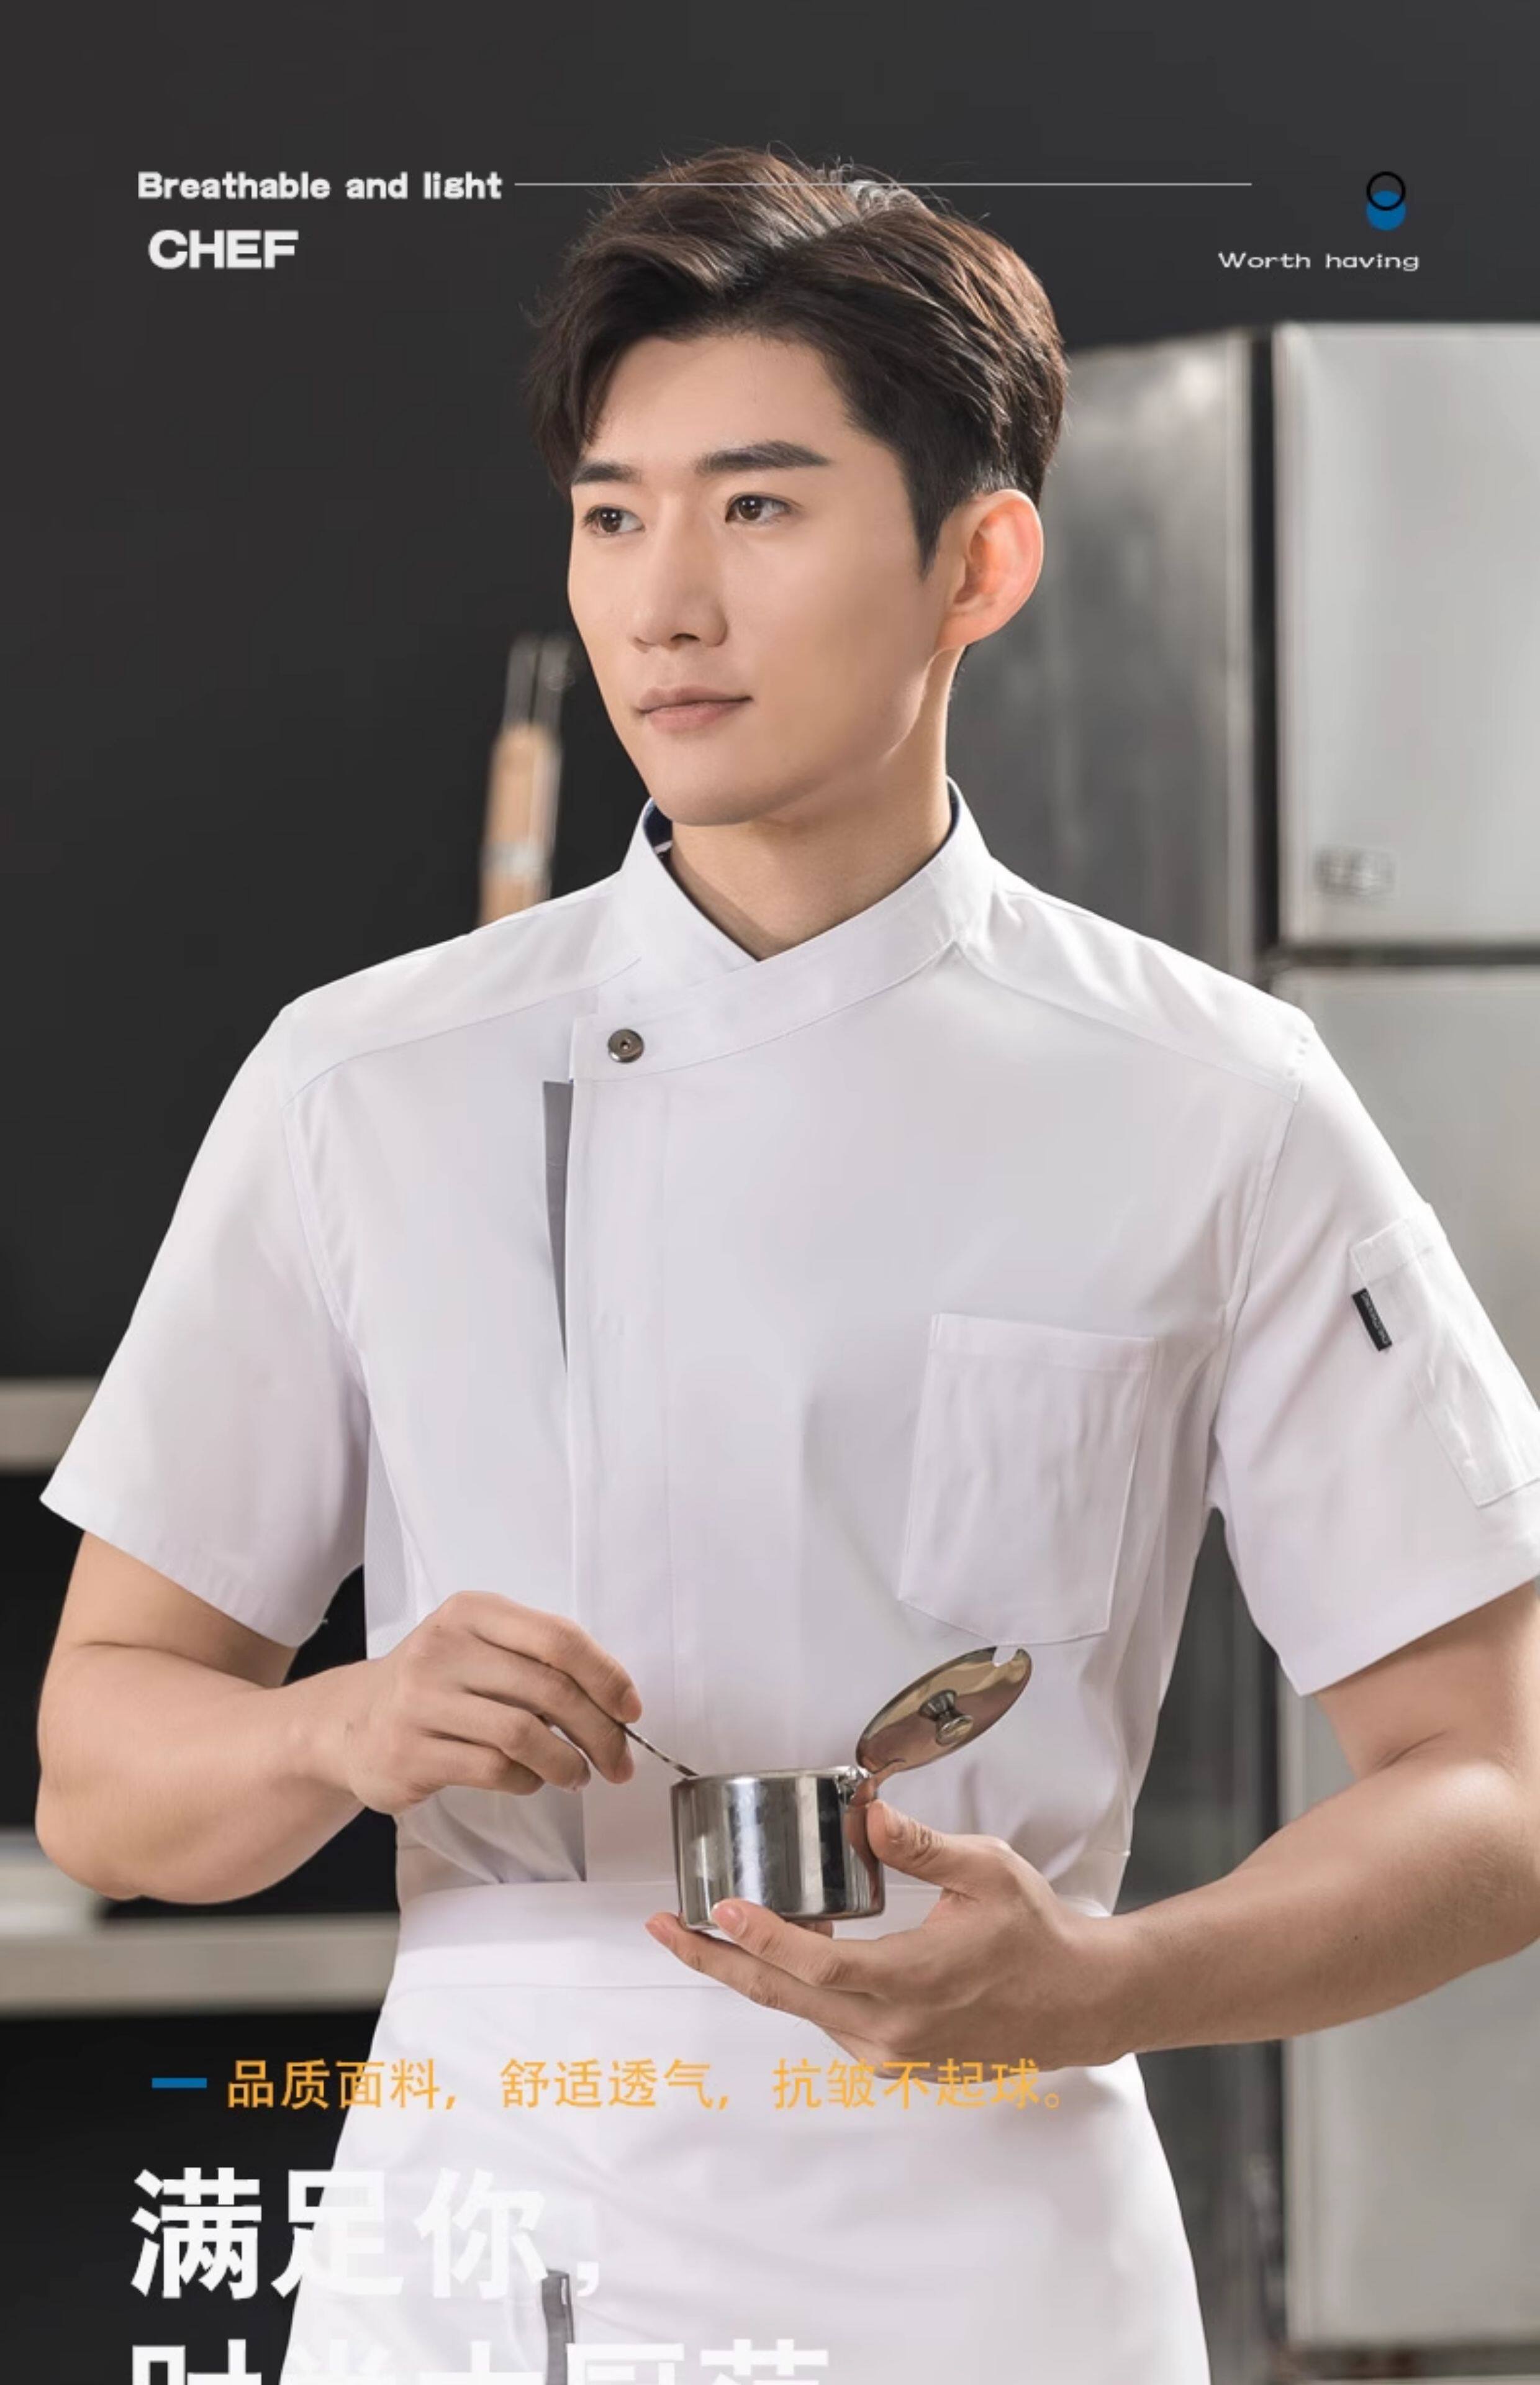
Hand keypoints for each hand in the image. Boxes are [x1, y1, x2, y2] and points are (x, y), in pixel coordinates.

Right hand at [322, 1591, 641, 1814]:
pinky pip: (493, 1769)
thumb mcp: (479, 1647)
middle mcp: (443, 1649)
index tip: (631, 1709)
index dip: (607, 1676)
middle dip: (600, 1732)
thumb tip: (614, 1699)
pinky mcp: (411, 1753)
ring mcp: (422, 1702)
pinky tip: (529, 1780)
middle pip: (550, 1690)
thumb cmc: (434, 1684)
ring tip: (577, 1775)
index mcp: (471, 1613)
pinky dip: (526, 1780)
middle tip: (618, 1760)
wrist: (350, 1722)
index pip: (559, 1638)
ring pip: (524, 1734)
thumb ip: (538, 1659)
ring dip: (566, 1763)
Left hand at [644, 1798, 1130, 2074]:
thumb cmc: (1036, 1932)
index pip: (815, 1965)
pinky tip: (785, 1952)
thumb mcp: (987, 1871)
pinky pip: (831, 2022)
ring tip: (713, 1929)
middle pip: (784, 1997)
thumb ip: (924, 1846)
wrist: (1078, 2003)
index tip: (717, 1909)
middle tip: (664, 1927)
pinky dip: (800, 1989)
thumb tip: (869, 1815)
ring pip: (803, 2011)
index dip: (760, 1938)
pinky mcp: (896, 2061)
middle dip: (717, 1961)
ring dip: (756, 1973)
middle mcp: (891, 2029)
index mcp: (911, 1981)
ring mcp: (891, 2054)